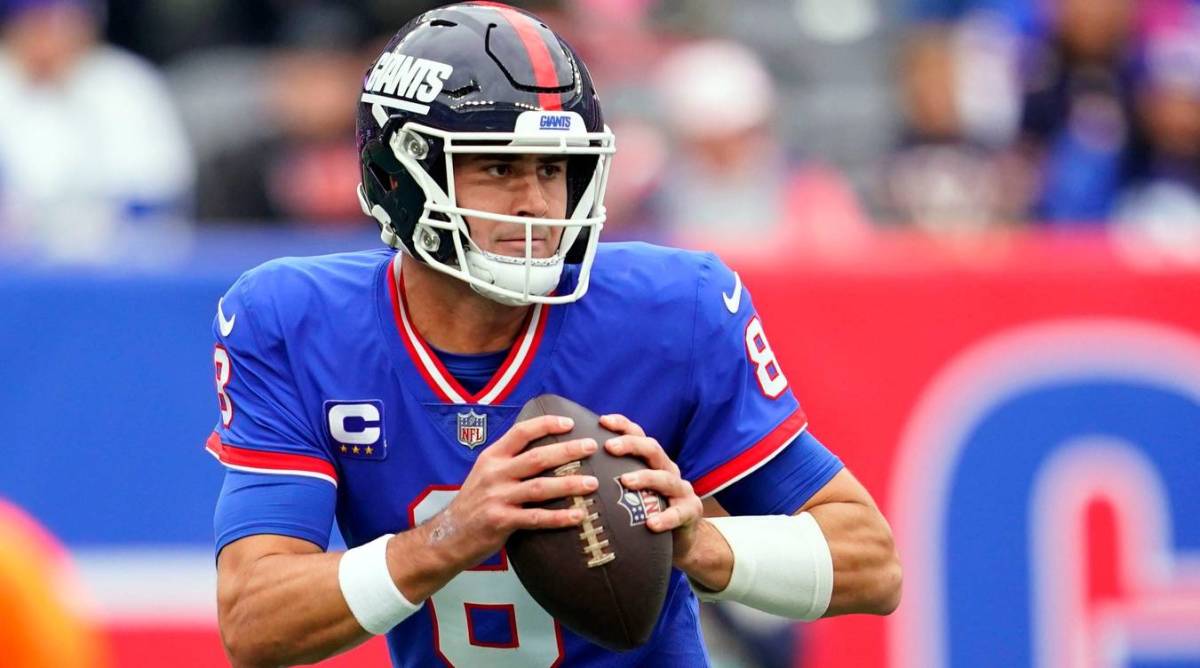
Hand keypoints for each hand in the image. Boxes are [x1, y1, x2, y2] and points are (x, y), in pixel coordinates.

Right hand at [427, 415, 598, 569]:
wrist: (447, 536)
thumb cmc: (473, 503)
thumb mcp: (485, 473)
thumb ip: (509, 461)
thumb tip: (544, 449)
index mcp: (492, 457)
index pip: (521, 432)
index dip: (546, 425)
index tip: (569, 423)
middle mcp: (494, 474)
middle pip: (537, 458)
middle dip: (567, 451)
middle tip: (591, 446)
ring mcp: (497, 498)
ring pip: (540, 487)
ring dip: (569, 484)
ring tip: (592, 483)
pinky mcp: (501, 521)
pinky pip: (536, 518)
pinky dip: (559, 517)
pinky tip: (578, 516)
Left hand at [600, 414, 703, 567]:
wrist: (681, 539)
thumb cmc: (647, 511)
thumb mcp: (632, 490)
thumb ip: (611, 477)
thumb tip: (571, 470)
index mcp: (652, 461)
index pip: (638, 435)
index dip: (623, 425)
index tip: (602, 420)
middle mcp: (668, 469)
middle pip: (653, 449)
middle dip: (631, 445)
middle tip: (609, 447)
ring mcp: (682, 490)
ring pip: (665, 478)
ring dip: (645, 477)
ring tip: (625, 481)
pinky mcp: (690, 511)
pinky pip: (679, 513)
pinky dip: (666, 517)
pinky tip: (652, 524)